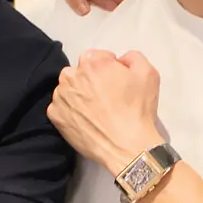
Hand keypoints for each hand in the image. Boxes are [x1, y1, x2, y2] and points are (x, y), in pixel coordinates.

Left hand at [49, 49, 164, 172]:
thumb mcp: (148, 73)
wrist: (126, 146)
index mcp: (92, 61)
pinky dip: (70, 111)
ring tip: (95, 110)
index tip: (117, 82)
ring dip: (78, 94)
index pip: (97, 57)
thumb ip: (132, 57)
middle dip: (91, 79)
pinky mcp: (55, 116)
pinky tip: (85, 120)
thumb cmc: (137, 109)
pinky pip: (61, 107)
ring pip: (68, 89)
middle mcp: (71, 75)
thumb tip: (120, 60)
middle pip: (80, 71)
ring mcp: (60, 96)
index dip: (109, 68)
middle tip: (106, 96)